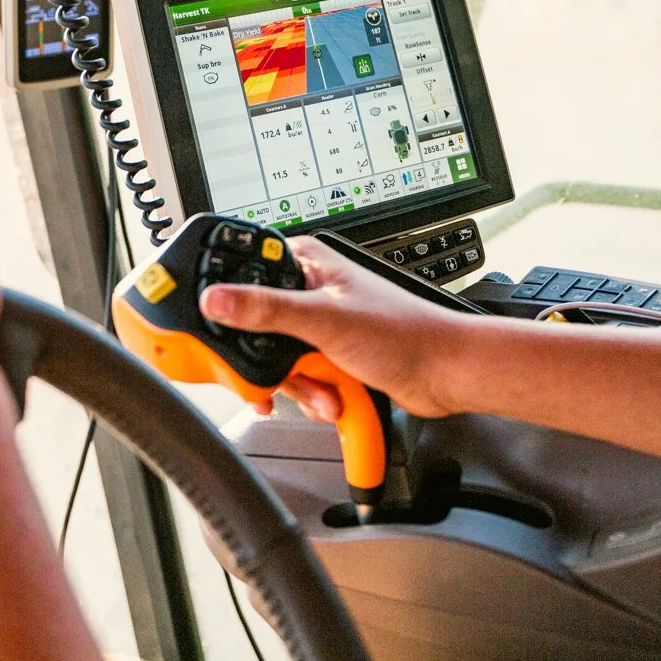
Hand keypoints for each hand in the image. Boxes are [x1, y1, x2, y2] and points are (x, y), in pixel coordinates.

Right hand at [199, 237, 469, 420]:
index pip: (245, 273)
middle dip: (273, 361)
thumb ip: (265, 310)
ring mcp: (320, 323)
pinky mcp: (329, 353)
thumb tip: (217, 300)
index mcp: (306, 261)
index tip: (218, 334)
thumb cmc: (404, 332)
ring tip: (325, 389)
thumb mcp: (324, 321)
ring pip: (278, 357)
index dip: (230, 305)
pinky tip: (333, 398)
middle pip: (257, 325)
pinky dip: (313, 393)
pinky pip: (300, 375)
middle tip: (284, 373)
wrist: (444, 373)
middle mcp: (310, 288)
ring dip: (300, 382)